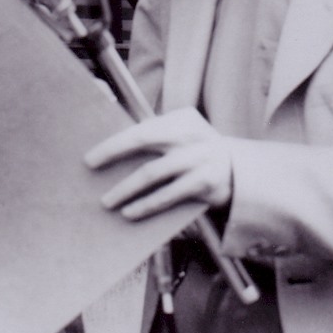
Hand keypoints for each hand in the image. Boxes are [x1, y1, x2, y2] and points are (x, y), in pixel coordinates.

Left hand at [85, 107, 233, 219]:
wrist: (241, 173)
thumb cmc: (197, 154)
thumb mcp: (182, 137)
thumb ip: (154, 137)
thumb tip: (110, 149)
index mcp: (181, 119)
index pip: (141, 127)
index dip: (114, 140)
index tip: (91, 155)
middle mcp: (190, 134)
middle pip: (143, 138)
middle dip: (112, 150)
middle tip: (90, 164)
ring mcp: (199, 157)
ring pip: (152, 172)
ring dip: (125, 188)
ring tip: (107, 201)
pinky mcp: (205, 182)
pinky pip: (168, 195)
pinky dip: (146, 205)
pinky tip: (130, 212)